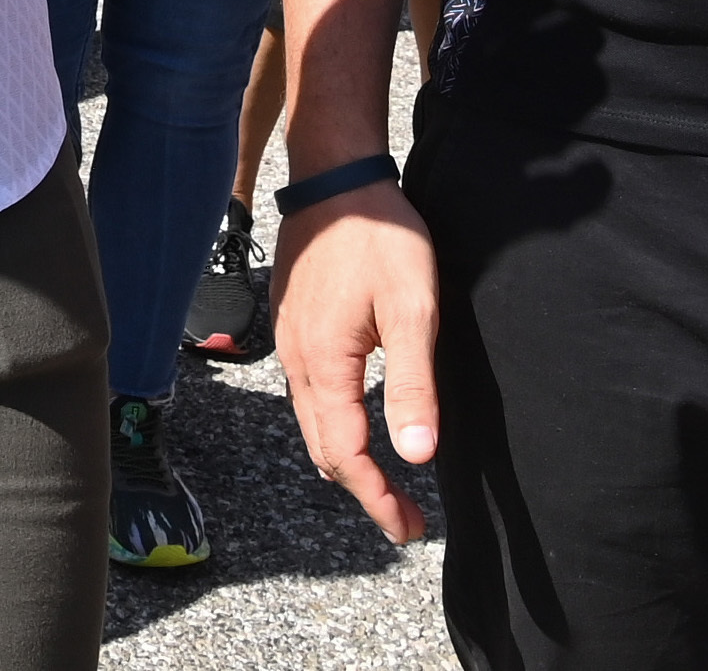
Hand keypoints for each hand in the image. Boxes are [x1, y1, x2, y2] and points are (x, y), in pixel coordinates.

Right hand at [273, 184, 439, 544]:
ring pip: (311, 423)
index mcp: (325, 363)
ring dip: (346, 459)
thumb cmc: (380, 237)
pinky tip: (359, 422)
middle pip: (321, 448)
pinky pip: (308, 394)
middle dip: (362, 489)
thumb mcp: (413, 311)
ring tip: (386, 480)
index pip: (346, 454)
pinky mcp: (293, 325)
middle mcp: (298, 360)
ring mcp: (289, 342)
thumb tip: (417, 456)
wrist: (337, 177)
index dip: (377, 499)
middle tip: (404, 518)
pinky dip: (333, 425)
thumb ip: (413, 386)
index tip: (409, 530)